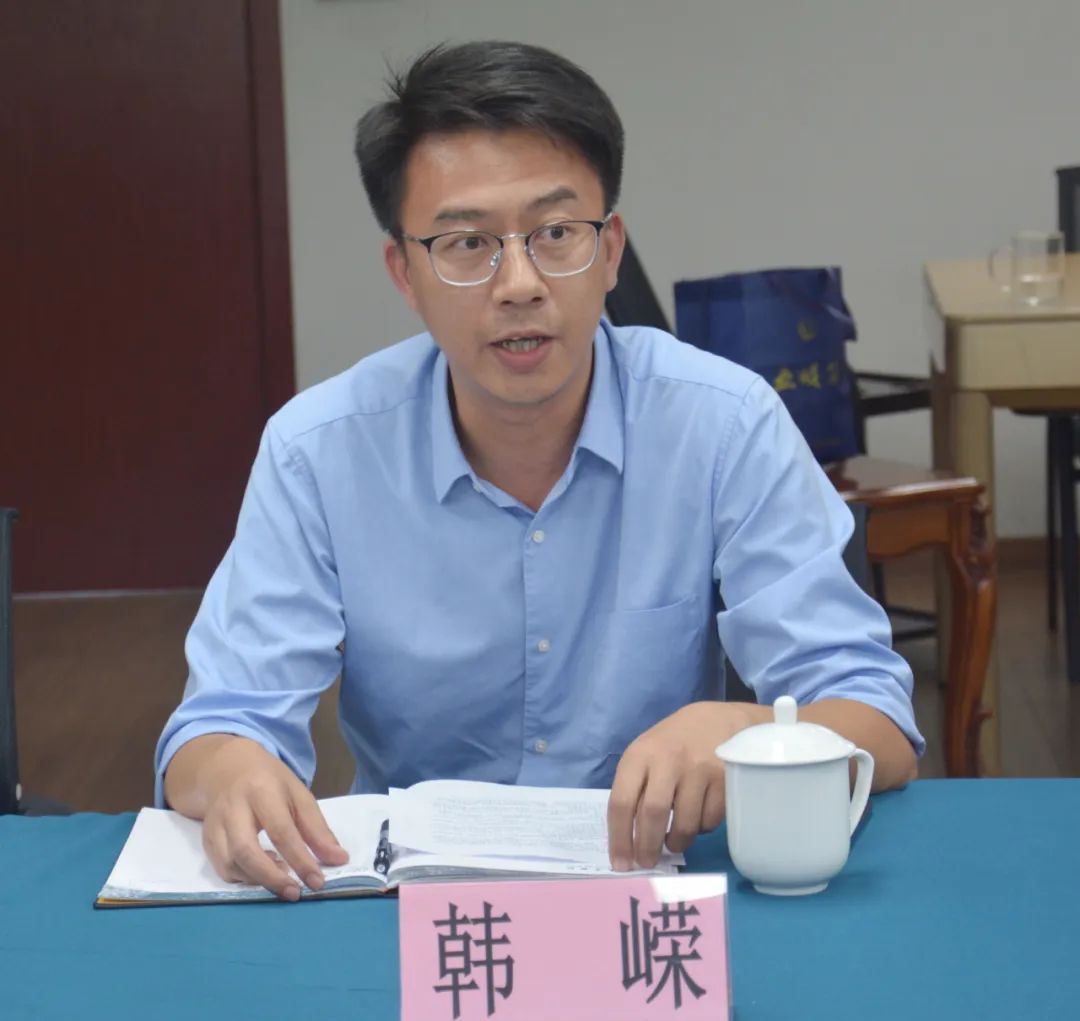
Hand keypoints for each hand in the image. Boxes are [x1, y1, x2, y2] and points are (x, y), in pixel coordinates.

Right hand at [195, 738, 348, 900]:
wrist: (227, 769)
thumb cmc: (269, 782)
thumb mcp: (298, 794)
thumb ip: (317, 828)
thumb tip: (339, 859)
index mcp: (261, 790)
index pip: (281, 830)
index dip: (301, 860)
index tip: (318, 882)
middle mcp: (233, 808)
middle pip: (246, 851)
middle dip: (272, 878)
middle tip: (296, 893)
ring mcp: (215, 825)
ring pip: (230, 864)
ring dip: (258, 879)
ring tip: (283, 877)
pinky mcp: (206, 840)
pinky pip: (222, 869)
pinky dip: (244, 878)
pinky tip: (262, 871)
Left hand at [607, 701, 766, 869]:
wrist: (719, 720)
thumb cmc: (673, 743)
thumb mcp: (646, 754)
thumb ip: (635, 789)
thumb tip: (627, 840)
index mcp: (640, 754)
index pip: (621, 802)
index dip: (619, 838)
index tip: (621, 863)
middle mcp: (668, 760)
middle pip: (652, 814)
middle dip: (647, 847)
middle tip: (647, 863)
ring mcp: (699, 769)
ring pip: (685, 824)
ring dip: (677, 843)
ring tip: (673, 842)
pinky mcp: (725, 779)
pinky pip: (710, 821)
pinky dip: (702, 829)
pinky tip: (697, 818)